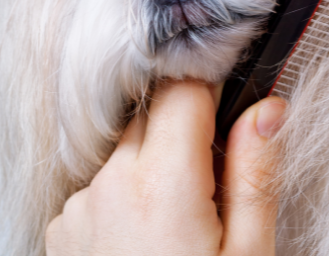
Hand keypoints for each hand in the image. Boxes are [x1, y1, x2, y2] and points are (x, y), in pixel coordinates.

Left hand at [45, 81, 285, 255]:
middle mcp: (109, 185)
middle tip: (212, 186)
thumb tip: (267, 108)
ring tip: (177, 221)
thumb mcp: (248, 254)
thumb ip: (255, 174)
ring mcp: (78, 208)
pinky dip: (124, 194)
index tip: (231, 116)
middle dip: (184, 131)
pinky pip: (99, 185)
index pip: (183, 89)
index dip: (213, 95)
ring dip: (152, 164)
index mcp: (161, 184)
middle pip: (150, 116)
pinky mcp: (61, 230)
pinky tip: (145, 239)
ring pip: (124, 150)